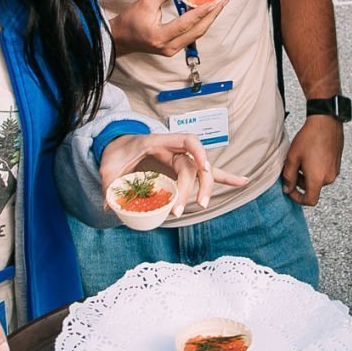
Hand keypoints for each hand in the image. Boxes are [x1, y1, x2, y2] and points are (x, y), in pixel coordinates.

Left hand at [100, 131, 249, 214]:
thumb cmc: (115, 153)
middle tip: (183, 209)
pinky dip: (225, 178)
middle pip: (193, 165)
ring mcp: (180, 158)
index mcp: (158, 141)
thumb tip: (110, 206)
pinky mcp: (182, 168)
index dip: (198, 153)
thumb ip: (110, 185)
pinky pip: (206, 173)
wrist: (116, 144)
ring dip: (206, 188)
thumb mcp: (109, 167)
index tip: (203, 169)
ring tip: (203, 205)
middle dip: (193, 187)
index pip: (185, 141)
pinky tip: (243, 182)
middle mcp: (173, 149)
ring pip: (202, 171)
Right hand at [109, 0, 227, 58]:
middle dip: (212, 14)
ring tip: (219, 4)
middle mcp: (169, 47)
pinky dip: (200, 23)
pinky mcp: (173, 48)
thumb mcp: (146, 2)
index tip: (215, 0)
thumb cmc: (129, 21)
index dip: (202, 11)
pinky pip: (192, 35)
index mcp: (160, 37)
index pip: (186, 23)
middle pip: (198, 30)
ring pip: (197, 34)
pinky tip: (207, 12)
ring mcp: (172, 50)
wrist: (119, 39)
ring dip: (209, 18)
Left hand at [282, 114, 342, 206]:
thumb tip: (287, 189)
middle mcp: (329, 177)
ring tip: (301, 160)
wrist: (326, 122)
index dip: (298, 198)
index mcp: (318, 179)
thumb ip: (288, 176)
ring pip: (318, 180)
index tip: (291, 190)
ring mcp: (335, 170)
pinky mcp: (337, 163)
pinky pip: (325, 172)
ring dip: (308, 175)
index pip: (310, 200)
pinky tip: (311, 155)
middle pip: (313, 188)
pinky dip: (316, 169)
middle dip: (301, 182)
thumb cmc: (309, 138)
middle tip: (293, 169)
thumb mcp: (293, 158)